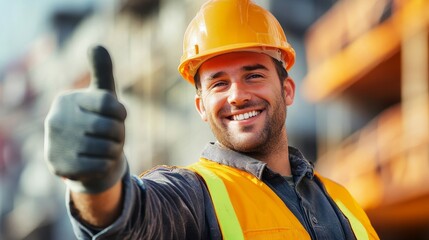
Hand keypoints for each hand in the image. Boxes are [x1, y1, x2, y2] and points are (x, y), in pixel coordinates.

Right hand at [44, 46, 126, 193]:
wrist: (83, 158)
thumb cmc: (96, 121)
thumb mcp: (101, 96)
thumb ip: (102, 71)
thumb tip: (96, 45)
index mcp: (67, 100)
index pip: (109, 103)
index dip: (120, 113)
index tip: (116, 116)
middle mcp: (56, 120)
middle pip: (110, 127)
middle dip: (119, 133)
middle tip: (112, 136)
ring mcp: (55, 144)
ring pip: (107, 148)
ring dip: (114, 150)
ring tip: (105, 148)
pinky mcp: (59, 167)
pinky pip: (101, 166)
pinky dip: (107, 164)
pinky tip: (98, 161)